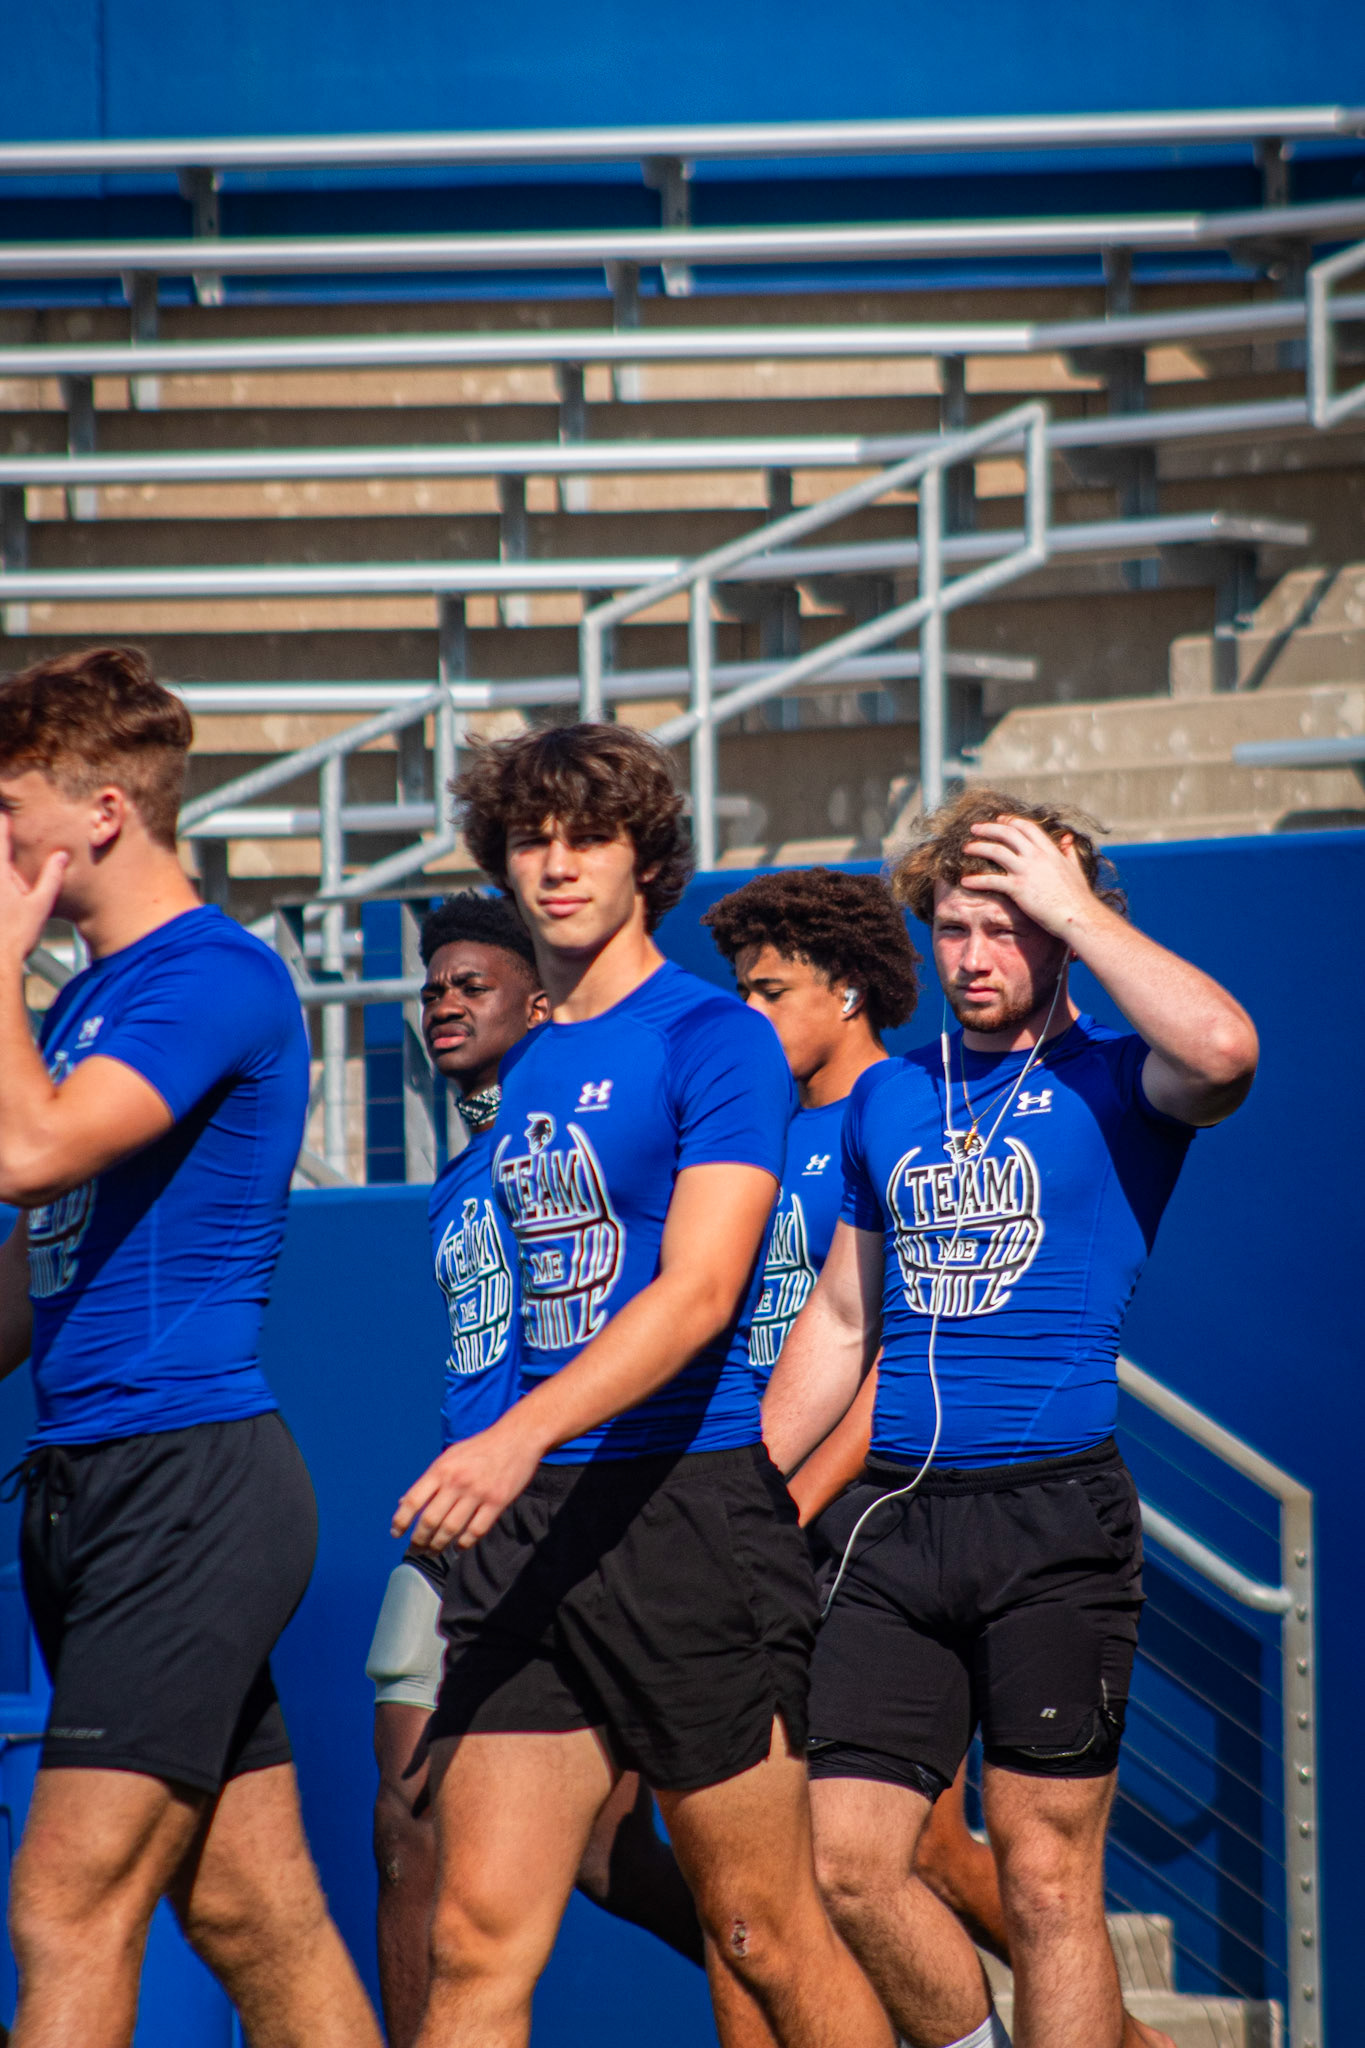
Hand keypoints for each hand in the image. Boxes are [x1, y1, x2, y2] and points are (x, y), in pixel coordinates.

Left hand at [0, 819, 67, 966]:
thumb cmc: (17, 936)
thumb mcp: (40, 905)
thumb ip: (51, 877)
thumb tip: (61, 856)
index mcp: (1, 874)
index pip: (1, 838)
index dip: (3, 823)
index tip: (6, 814)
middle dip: (1, 839)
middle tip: (5, 824)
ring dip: (3, 866)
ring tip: (14, 877)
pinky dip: (5, 883)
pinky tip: (9, 890)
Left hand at [392, 1411, 541, 1551]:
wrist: (517, 1437)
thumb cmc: (480, 1448)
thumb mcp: (450, 1456)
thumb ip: (429, 1480)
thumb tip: (404, 1503)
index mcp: (442, 1468)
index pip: (414, 1500)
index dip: (401, 1521)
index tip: (396, 1533)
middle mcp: (457, 1481)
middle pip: (430, 1520)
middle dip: (419, 1540)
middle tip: (416, 1549)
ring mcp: (478, 1493)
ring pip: (451, 1530)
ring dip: (438, 1546)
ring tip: (433, 1551)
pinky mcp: (497, 1502)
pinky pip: (475, 1531)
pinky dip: (463, 1544)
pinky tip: (457, 1547)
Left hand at [960, 816, 1101, 940]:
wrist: (1079, 915)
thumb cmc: (1078, 897)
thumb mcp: (1076, 868)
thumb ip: (1069, 852)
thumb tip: (1068, 839)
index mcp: (1050, 850)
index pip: (1027, 827)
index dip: (1011, 821)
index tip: (999, 820)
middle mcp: (1036, 856)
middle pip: (1007, 833)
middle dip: (989, 828)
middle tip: (974, 828)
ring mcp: (1026, 871)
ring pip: (996, 851)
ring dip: (978, 847)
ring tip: (966, 848)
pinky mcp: (1018, 888)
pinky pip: (992, 880)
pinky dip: (977, 880)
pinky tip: (965, 881)